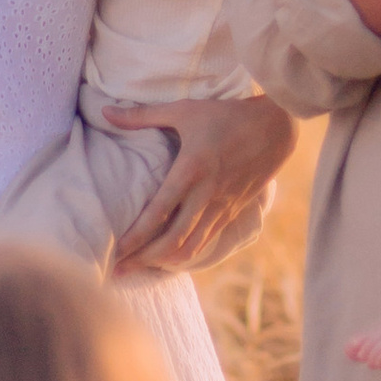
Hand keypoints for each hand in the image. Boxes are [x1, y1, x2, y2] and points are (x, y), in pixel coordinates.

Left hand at [107, 91, 296, 278]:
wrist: (275, 128)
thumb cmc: (226, 115)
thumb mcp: (184, 110)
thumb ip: (142, 115)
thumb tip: (105, 112)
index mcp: (191, 170)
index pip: (158, 213)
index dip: (136, 236)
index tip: (115, 250)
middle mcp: (206, 194)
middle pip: (173, 240)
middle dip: (143, 259)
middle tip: (118, 270)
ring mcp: (221, 206)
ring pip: (191, 247)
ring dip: (163, 261)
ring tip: (140, 268)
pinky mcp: (232, 211)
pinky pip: (206, 240)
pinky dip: (186, 254)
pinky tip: (170, 257)